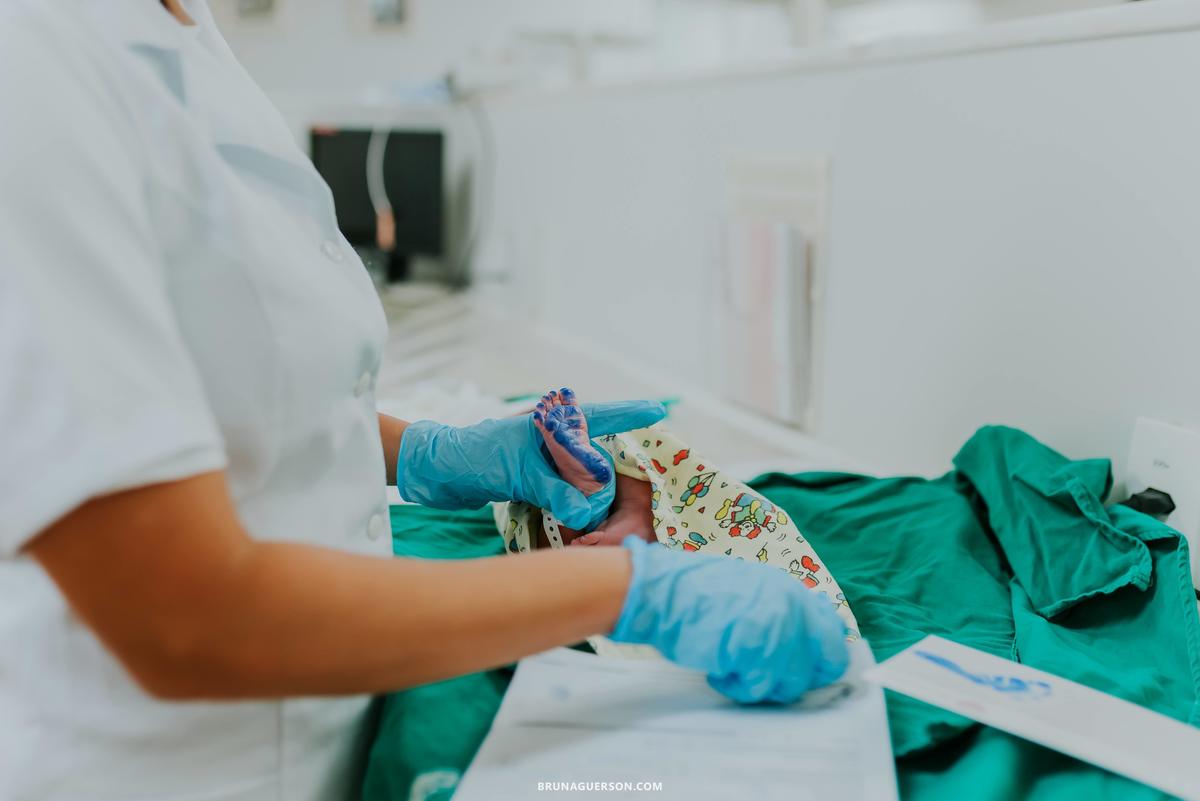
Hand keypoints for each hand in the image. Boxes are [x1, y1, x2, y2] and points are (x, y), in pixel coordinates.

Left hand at [395, 400, 665, 528]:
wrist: (435, 471)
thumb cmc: (474, 457)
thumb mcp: (519, 473)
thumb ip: (556, 490)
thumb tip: (589, 513)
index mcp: (553, 422)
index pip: (603, 414)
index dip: (632, 414)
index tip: (660, 411)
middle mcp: (553, 437)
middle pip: (598, 453)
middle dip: (614, 474)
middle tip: (636, 494)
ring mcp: (544, 459)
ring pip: (582, 477)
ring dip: (591, 498)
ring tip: (604, 519)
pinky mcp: (534, 480)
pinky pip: (565, 491)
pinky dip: (574, 506)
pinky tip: (580, 521)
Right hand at [611, 536, 848, 702]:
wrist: (663, 592)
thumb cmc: (696, 593)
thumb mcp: (749, 590)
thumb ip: (780, 610)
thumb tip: (804, 641)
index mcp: (791, 591)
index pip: (834, 631)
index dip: (822, 655)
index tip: (807, 667)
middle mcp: (792, 608)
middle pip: (827, 662)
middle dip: (802, 677)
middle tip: (770, 676)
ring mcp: (778, 630)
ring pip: (792, 683)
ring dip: (762, 684)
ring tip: (733, 670)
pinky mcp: (756, 652)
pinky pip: (758, 689)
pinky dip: (737, 687)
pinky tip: (719, 672)